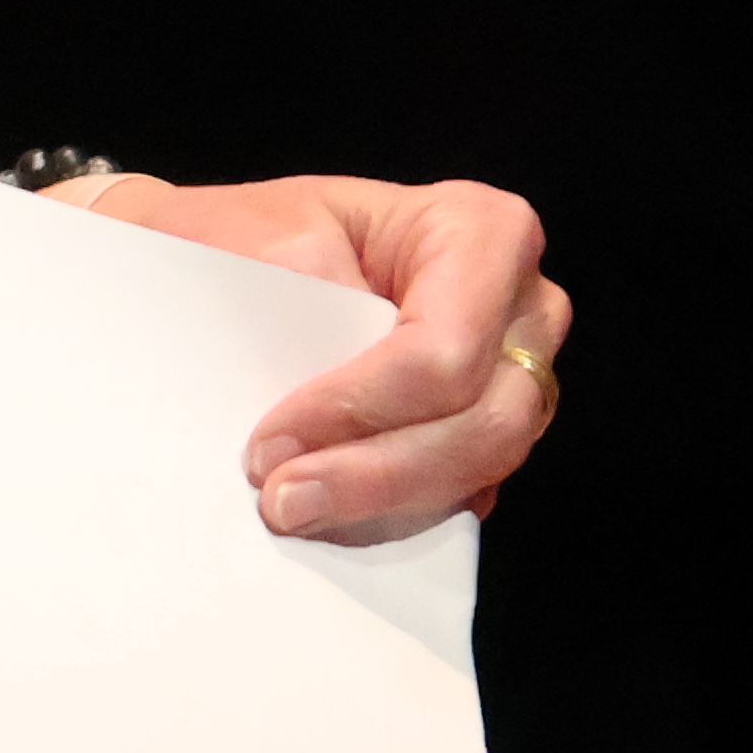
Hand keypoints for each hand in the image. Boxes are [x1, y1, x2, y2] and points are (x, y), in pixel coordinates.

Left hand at [53, 169, 565, 546]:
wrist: (231, 252)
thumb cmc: (255, 233)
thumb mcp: (274, 243)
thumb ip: (312, 318)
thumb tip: (314, 409)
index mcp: (482, 232)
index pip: (445, 348)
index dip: (362, 406)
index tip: (273, 440)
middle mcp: (520, 309)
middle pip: (483, 422)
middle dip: (377, 472)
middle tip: (280, 497)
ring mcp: (514, 378)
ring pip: (478, 469)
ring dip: (382, 501)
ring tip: (292, 509)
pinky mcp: (483, 435)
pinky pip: (460, 495)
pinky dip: (395, 513)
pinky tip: (330, 519)